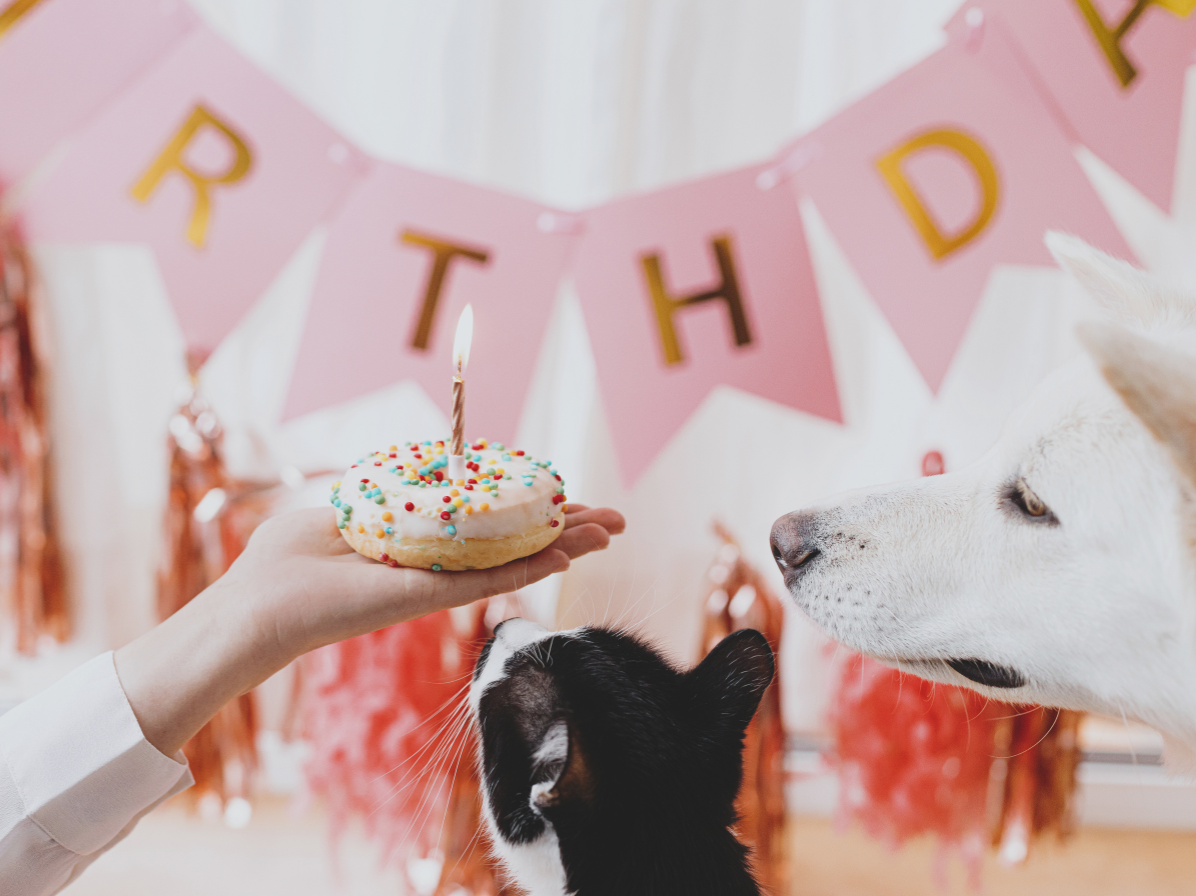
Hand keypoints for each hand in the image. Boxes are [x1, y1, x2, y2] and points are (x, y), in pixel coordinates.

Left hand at [227, 503, 625, 658]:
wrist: (254, 610)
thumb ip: (380, 496)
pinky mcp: (427, 597)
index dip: (528, 508)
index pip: (486, 524)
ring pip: (515, 561)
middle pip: (514, 543)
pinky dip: (531, 565)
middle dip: (565, 528)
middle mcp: (436, 565)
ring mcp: (436, 582)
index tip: (564, 493)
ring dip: (565, 545)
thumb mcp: (338, 511)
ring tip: (610, 531)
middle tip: (613, 519)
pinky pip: (489, 578)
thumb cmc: (282, 562)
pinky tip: (567, 553)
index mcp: (419, 544)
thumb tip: (411, 474)